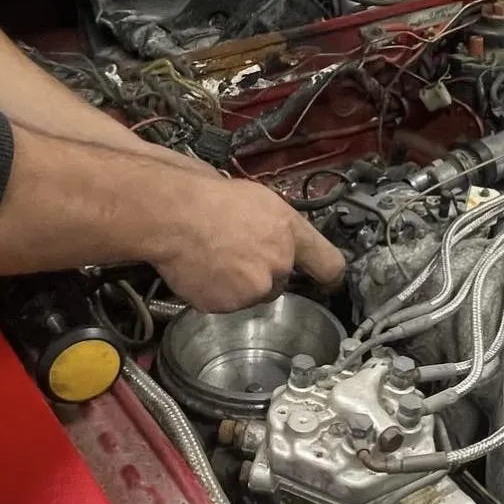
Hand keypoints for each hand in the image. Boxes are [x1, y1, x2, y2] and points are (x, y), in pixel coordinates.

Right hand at [149, 173, 345, 311]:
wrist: (174, 215)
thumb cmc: (209, 199)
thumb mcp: (260, 200)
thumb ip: (280, 228)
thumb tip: (283, 238)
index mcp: (291, 232)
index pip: (330, 264)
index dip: (329, 276)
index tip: (330, 281)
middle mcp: (280, 262)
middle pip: (281, 280)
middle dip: (265, 273)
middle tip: (238, 253)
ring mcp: (255, 286)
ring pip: (253, 294)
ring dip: (239, 284)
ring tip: (216, 257)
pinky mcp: (228, 303)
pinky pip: (226, 304)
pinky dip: (215, 293)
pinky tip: (204, 270)